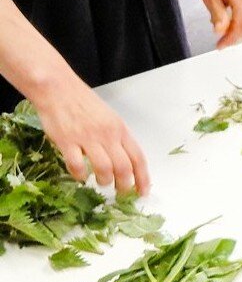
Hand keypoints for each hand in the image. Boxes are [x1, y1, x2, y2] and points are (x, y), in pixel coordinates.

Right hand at [33, 78, 149, 195]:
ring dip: (105, 181)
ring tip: (102, 182)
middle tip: (121, 193)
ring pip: (104, 169)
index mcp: (120, 129)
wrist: (58, 88)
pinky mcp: (67, 141)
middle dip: (125, 185)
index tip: (143, 192)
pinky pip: (77, 165)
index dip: (143, 178)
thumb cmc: (84, 103)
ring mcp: (87, 138)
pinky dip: (80, 175)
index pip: (138, 158)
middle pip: (124, 167)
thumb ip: (118, 138)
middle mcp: (107, 135)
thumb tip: (126, 162)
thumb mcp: (109, 118)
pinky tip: (81, 176)